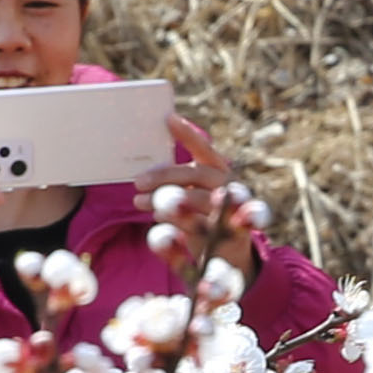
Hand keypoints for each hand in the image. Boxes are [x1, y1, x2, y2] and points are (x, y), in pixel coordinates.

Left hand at [142, 111, 259, 275]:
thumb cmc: (201, 216)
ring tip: (141, 202)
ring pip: (200, 201)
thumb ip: (174, 183)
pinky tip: (159, 228)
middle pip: (198, 174)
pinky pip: (203, 231)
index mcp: (218, 171)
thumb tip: (143, 176)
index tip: (168, 118)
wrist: (228, 254)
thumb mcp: (190, 196)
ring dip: (168, 202)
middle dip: (166, 176)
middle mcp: (229, 186)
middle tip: (138, 182)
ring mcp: (234, 211)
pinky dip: (178, 231)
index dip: (187, 134)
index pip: (204, 149)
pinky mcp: (232, 238)